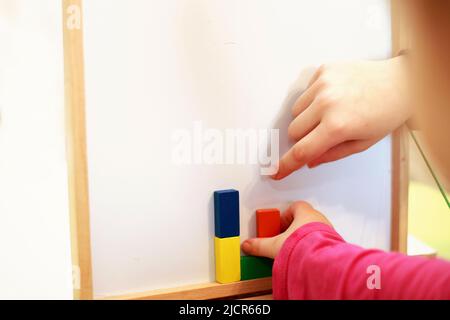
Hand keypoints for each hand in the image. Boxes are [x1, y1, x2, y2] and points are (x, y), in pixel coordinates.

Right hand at [241, 201, 331, 258]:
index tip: (278, 223)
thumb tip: (250, 245)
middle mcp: (319, 220)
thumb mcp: (275, 245)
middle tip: (283, 236)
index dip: (285, 215)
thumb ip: (260, 244)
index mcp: (306, 213)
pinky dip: (313, 246)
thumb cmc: (305, 246)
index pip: (295, 206)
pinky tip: (305, 256)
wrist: (322, 261)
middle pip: (304, 218)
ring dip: (304, 237)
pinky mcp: (332, 245)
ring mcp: (328, 232)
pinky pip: (321, 241)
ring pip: (314, 230)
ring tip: (293, 248)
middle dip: (293, 227)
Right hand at [272, 56, 409, 179]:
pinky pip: (304, 92)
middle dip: (303, 138)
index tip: (276, 172)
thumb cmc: (387, 112)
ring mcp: (323, 84)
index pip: (302, 151)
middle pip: (293, 130)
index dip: (286, 165)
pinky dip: (313, 99)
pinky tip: (333, 98)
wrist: (401, 82)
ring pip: (295, 111)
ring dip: (306, 118)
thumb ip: (331, 154)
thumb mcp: (362, 143)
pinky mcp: (323, 70)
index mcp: (338, 125)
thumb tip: (309, 161)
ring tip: (330, 113)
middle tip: (322, 135)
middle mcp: (327, 103)